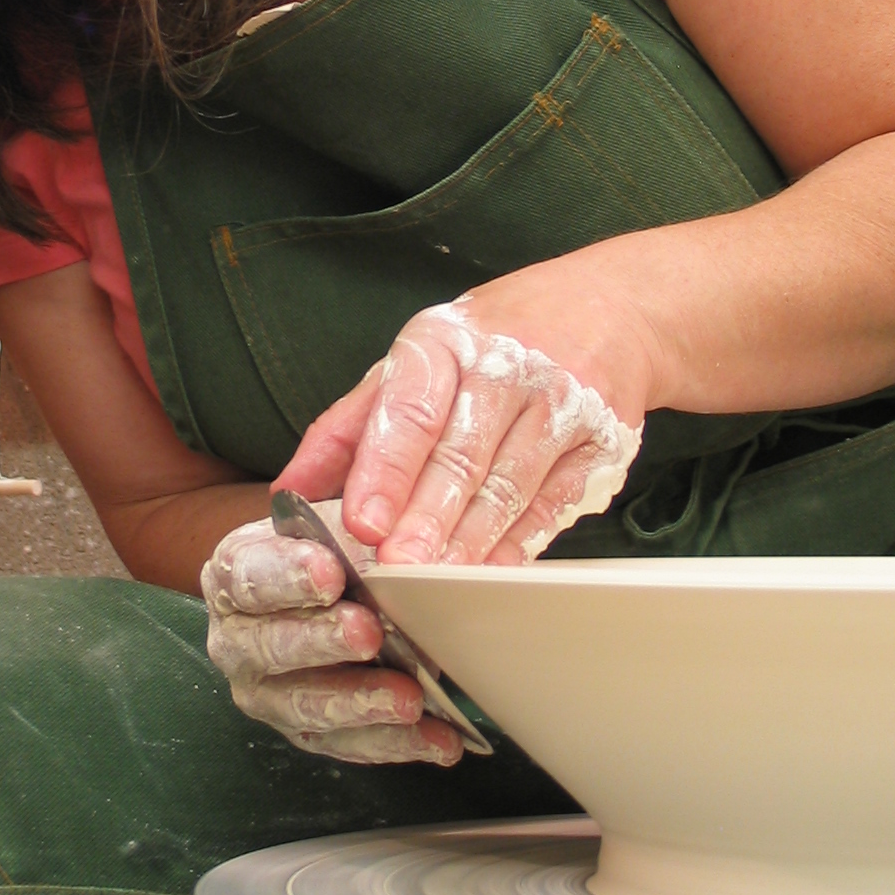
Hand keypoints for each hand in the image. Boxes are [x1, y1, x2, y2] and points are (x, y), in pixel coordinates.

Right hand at [199, 505, 462, 764]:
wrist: (326, 588)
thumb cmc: (328, 548)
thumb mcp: (336, 522)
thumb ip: (352, 530)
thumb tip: (389, 547)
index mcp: (233, 576)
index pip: (249, 577)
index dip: (287, 577)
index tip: (329, 573)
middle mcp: (237, 640)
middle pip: (271, 647)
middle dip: (323, 641)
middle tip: (368, 633)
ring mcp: (267, 693)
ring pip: (305, 706)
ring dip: (361, 703)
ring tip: (409, 699)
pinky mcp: (304, 730)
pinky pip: (346, 744)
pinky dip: (396, 743)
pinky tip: (439, 739)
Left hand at [279, 290, 645, 565]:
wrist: (604, 307)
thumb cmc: (489, 343)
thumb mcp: (414, 363)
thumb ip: (349, 427)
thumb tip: (290, 491)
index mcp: (446, 343)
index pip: (411, 412)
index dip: (385, 472)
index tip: (360, 523)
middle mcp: (507, 367)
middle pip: (461, 456)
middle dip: (425, 519)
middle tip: (396, 570)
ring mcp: (561, 404)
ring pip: (509, 486)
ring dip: (470, 542)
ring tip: (437, 586)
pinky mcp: (601, 442)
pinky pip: (553, 504)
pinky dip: (519, 544)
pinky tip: (490, 574)